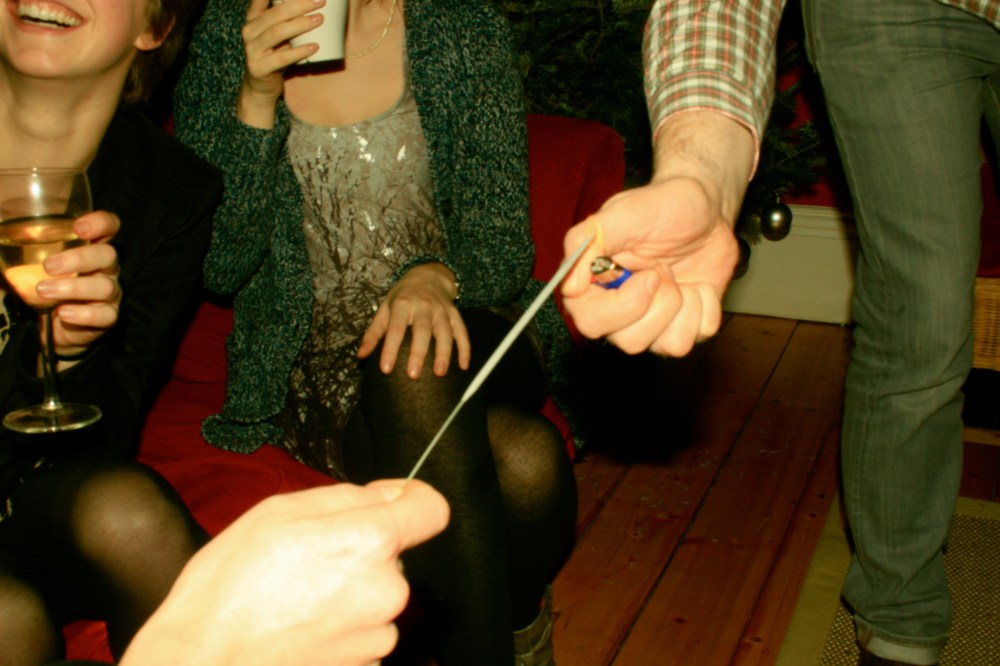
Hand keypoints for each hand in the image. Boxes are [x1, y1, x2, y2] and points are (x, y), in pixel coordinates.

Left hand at [34, 211, 120, 356]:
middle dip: (79, 258)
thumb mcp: (25, 259)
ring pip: (105, 287)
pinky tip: (63, 313)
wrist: (45, 324)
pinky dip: (84, 314)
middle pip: (108, 255)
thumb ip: (18, 243)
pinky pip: (106, 315)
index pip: (109, 225)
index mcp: (90, 246)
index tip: (77, 228)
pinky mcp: (108, 317)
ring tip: (43, 291)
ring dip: (73, 288)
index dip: (101, 223)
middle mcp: (105, 267)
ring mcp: (109, 293)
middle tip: (48, 266)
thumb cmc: (37, 283)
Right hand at [121, 479, 449, 665]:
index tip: (395, 502)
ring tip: (297, 598)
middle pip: (394, 556)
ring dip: (350, 593)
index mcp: (370, 542)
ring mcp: (378, 635)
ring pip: (378, 597)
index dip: (412, 501)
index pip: (432, 509)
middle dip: (360, 552)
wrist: (203, 659)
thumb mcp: (281, 512)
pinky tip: (302, 626)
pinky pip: (365, 634)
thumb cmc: (231, 587)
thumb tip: (393, 493)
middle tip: (308, 559)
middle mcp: (386, 590)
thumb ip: (349, 497)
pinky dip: (342, 629)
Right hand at [238, 0, 323, 127]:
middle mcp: (249, 32)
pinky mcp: (259, 68)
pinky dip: (299, 52)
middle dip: (299, 5)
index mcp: (253, 20)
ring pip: (277, 33)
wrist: (261, 87)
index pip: (260, 0)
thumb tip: (314, 6)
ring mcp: (252, 50)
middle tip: (320, 1)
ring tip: (319, 20)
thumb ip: (287, 20)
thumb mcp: (278, 36)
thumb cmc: (275, 56)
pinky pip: (281, 58)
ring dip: (300, 25)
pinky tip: (314, 47)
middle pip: (275, 14)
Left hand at [357, 263, 468, 378]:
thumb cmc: (402, 296)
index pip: (395, 328)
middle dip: (418, 353)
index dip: (390, 349)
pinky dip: (465, 348)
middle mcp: (423, 306)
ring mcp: (441, 310)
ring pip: (445, 332)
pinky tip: (463, 366)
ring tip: (440, 373)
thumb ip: (373, 333)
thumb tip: (361, 355)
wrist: (428, 276)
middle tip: (413, 375)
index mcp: (402, 304)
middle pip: (422, 331)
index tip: (386, 369)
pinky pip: (462, 332)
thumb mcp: (384, 308)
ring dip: (444, 353)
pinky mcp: (454, 314)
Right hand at [561, 111, 754, 356]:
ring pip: (668, 346)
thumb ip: (588, 241)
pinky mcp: (685, 324)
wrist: (706, 207)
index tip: (648, 274)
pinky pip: (697, 336)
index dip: (623, 306)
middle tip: (663, 270)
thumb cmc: (661, 205)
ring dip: (684, 306)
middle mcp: (620, 310)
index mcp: (594, 285)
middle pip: (630, 342)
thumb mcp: (623, 212)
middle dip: (659, 304)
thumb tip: (571, 286)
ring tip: (678, 276)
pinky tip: (698, 285)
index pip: (590, 322)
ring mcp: (654, 320)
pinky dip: (705, 306)